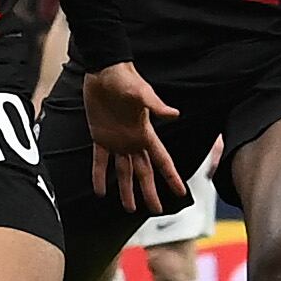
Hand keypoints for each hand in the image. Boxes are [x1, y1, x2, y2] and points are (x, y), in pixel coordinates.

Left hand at [82, 61, 183, 210]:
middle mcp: (133, 140)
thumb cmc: (125, 78)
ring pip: (124, 171)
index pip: (161, 160)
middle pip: (144, 171)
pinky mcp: (100, 136)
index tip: (180, 193)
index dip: (171, 177)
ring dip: (126, 189)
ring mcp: (117, 140)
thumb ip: (155, 105)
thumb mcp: (141, 92)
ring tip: (129, 208)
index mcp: (145, 133)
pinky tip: (100, 190)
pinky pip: (100, 161)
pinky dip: (100, 175)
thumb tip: (174, 114)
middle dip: (149, 191)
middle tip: (155, 210)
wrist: (104, 70)